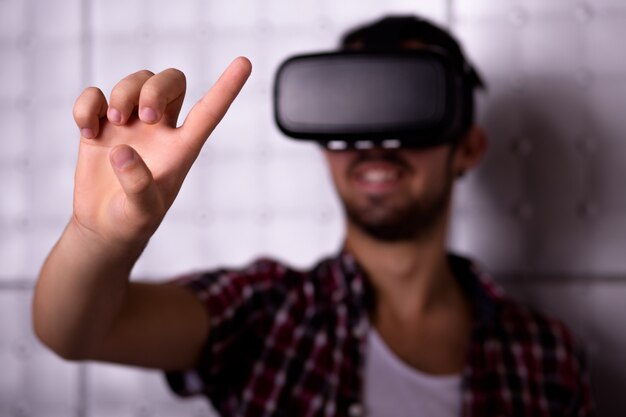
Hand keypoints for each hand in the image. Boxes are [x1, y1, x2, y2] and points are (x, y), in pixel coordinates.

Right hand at [71, 57, 251, 248]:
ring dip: (123, 93)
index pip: (209, 112)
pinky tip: (87, 131)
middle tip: (143, 115)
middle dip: (157, 88)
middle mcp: (160, 130)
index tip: (245, 62)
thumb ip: (138, 184)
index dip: (227, 87)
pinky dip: (88, 104)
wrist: (104, 226)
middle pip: (172, 82)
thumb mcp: (142, 211)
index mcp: (182, 148)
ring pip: (135, 81)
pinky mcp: (101, 126)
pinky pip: (96, 96)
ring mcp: (131, 125)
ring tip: (113, 122)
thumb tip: (123, 151)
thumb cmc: (133, 220)